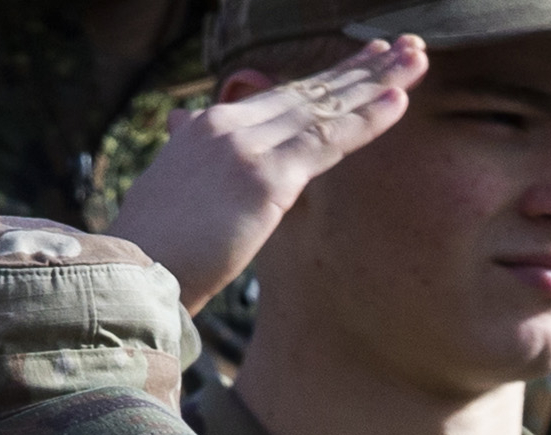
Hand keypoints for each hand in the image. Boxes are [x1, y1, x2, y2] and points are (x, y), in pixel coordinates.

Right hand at [111, 37, 426, 309]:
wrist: (132, 273)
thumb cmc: (154, 246)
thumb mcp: (170, 185)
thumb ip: (187, 151)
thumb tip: (182, 125)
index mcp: (208, 127)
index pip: (281, 96)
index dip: (327, 80)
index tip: (365, 61)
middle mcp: (229, 124)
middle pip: (309, 89)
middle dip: (362, 67)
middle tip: (407, 46)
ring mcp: (248, 147)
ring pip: (325, 105)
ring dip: (377, 79)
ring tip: (417, 56)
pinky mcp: (266, 178)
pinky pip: (327, 140)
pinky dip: (367, 118)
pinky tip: (399, 99)